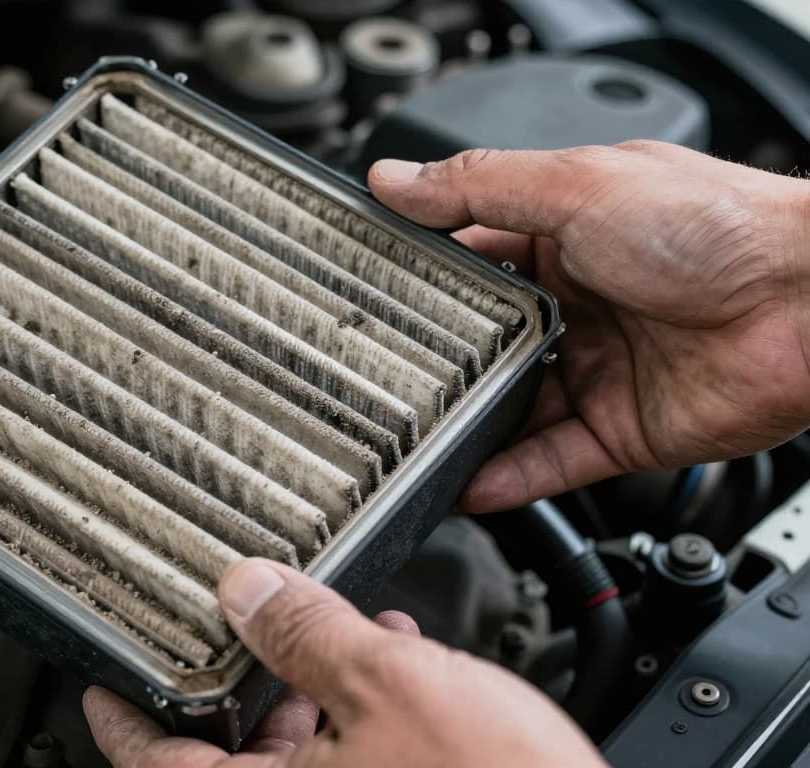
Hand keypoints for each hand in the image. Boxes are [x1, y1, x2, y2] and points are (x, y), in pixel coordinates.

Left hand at [84, 558, 603, 766]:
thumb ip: (308, 632)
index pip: (151, 759)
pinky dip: (361, 716)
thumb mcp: (393, 687)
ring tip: (337, 625)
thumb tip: (245, 587)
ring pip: (298, 756)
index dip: (121, 711)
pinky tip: (401, 664)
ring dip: (312, 687)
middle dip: (243, 677)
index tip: (102, 679)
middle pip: (229, 753)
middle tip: (240, 621)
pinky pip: (353, 765)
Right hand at [368, 141, 809, 512]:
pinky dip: (508, 476)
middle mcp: (580, 304)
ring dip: (466, 426)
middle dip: (438, 362)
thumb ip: (478, 187)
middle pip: (487, 344)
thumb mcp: (576, 185)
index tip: (365, 297)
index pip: (472, 260)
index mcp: (567, 235)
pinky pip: (551, 460)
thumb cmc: (717, 225)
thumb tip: (394, 178)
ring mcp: (600, 369)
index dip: (423, 279)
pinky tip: (464, 482)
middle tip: (377, 379)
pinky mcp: (622, 430)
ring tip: (409, 440)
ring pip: (512, 408)